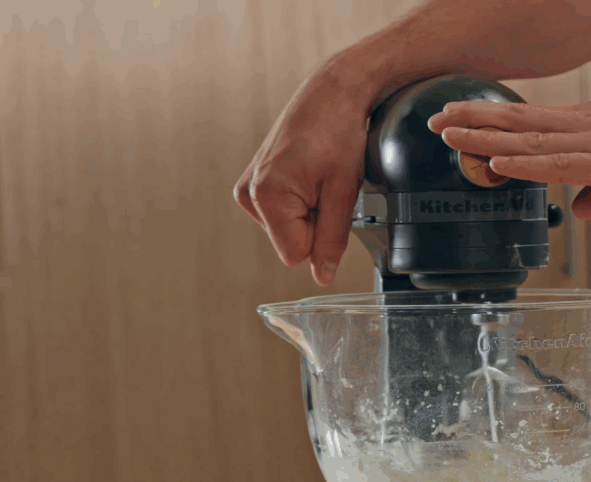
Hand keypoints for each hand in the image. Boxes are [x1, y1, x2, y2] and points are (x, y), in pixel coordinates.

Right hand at [234, 62, 371, 284]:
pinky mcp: (253, 185)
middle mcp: (248, 195)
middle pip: (291, 243)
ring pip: (288, 230)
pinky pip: (283, 215)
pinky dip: (302, 201)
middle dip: (315, 222)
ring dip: (311, 211)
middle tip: (326, 185)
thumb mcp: (343, 190)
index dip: (321, 236)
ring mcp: (248, 190)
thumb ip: (331, 239)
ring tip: (318, 176)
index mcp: (265, 196)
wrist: (330, 94)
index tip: (330, 200)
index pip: (296, 254)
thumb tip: (322, 278)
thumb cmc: (338, 133)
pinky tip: (308, 173)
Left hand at [427, 84, 590, 219]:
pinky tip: (501, 162)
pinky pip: (562, 164)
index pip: (530, 119)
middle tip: (434, 120)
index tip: (457, 115)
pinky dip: (528, 164)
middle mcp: (588, 127)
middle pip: (519, 122)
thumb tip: (582, 208)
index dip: (491, 118)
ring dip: (487, 139)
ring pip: (531, 140)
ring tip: (451, 136)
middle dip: (474, 121)